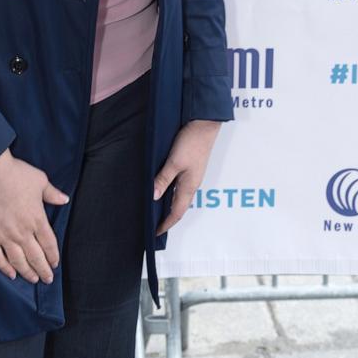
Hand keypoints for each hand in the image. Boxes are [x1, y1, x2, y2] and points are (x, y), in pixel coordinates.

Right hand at [0, 149, 69, 283]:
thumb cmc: (16, 174)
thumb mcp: (40, 180)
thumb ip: (52, 193)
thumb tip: (64, 199)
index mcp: (37, 219)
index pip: (49, 244)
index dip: (53, 256)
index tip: (55, 264)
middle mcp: (22, 232)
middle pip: (36, 257)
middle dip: (43, 270)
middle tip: (47, 279)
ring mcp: (4, 235)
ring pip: (18, 261)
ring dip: (27, 272)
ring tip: (33, 279)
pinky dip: (4, 268)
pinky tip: (10, 274)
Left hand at [153, 120, 221, 235]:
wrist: (205, 124)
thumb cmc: (191, 143)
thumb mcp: (174, 162)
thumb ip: (164, 179)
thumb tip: (153, 197)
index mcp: (189, 187)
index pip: (177, 213)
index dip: (166, 224)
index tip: (155, 233)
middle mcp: (192, 184)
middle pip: (179, 206)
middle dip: (167, 217)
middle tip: (152, 223)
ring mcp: (192, 175)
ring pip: (179, 195)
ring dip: (168, 204)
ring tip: (155, 208)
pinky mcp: (190, 166)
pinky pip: (180, 185)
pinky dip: (170, 191)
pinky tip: (162, 186)